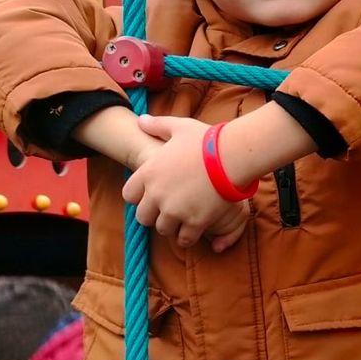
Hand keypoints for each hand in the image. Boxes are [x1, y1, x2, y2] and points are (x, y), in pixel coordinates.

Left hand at [123, 116, 250, 251]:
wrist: (232, 157)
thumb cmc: (206, 140)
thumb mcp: (179, 127)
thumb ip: (157, 126)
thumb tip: (140, 121)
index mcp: (149, 173)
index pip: (128, 195)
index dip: (139, 197)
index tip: (150, 195)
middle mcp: (157, 195)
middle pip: (143, 217)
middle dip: (153, 216)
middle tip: (167, 211)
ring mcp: (175, 211)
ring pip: (163, 229)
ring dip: (171, 227)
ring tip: (182, 221)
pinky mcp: (194, 222)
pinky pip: (184, 239)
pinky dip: (188, 237)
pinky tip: (194, 230)